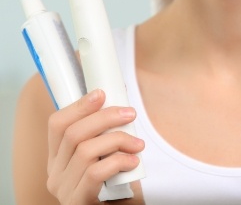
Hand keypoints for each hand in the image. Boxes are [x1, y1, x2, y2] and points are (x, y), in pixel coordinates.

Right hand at [46, 89, 144, 204]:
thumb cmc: (113, 185)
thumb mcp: (103, 156)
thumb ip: (103, 136)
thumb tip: (119, 104)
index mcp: (57, 157)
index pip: (57, 124)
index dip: (79, 105)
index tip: (101, 93)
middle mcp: (55, 173)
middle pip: (73, 133)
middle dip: (105, 118)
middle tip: (130, 114)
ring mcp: (64, 190)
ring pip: (86, 151)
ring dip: (117, 140)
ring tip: (138, 144)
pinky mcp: (78, 203)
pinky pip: (95, 173)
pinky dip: (118, 161)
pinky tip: (133, 162)